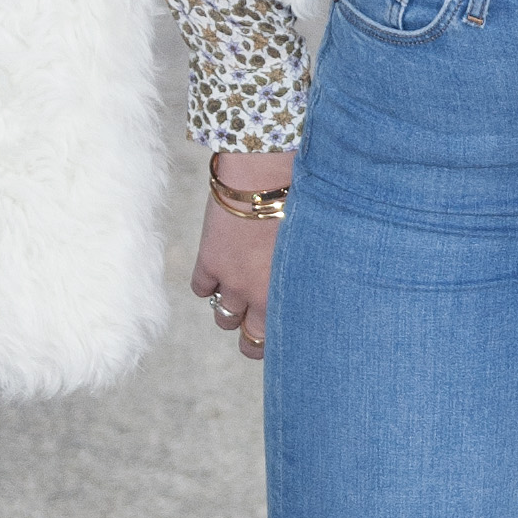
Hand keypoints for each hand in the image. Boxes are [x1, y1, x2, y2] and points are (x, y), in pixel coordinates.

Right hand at [189, 151, 293, 361]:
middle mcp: (261, 296)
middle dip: (251, 338)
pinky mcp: (210, 263)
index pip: (284, 338)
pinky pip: (201, 290)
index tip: (280, 336)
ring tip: (237, 292)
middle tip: (253, 327)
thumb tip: (313, 286)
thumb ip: (309, 276)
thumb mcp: (316, 248)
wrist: (267, 177)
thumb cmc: (303, 205)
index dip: (280, 341)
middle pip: (250, 340)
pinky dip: (208, 284)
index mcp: (293, 295)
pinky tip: (219, 269)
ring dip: (230, 310)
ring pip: (224, 318)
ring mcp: (233, 281)